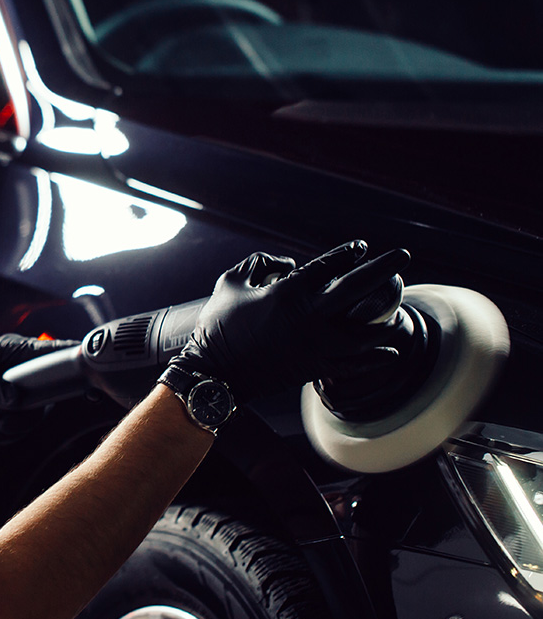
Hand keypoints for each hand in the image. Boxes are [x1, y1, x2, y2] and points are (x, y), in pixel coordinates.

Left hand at [0, 335, 76, 451]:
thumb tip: (13, 399)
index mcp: (14, 351)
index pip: (52, 352)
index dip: (73, 362)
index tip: (88, 380)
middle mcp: (20, 370)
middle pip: (48, 394)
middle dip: (28, 414)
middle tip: (4, 422)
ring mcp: (16, 391)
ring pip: (34, 414)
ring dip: (12, 427)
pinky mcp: (8, 410)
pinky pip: (19, 427)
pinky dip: (3, 435)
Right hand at [170, 241, 410, 402]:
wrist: (216, 372)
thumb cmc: (219, 325)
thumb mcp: (231, 282)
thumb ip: (259, 263)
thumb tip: (287, 264)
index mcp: (286, 291)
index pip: (326, 265)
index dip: (347, 253)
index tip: (362, 246)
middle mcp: (307, 316)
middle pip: (356, 288)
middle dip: (382, 268)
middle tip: (403, 256)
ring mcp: (314, 344)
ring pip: (362, 331)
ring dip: (383, 320)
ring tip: (397, 312)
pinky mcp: (314, 367)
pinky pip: (353, 364)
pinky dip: (375, 359)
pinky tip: (392, 352)